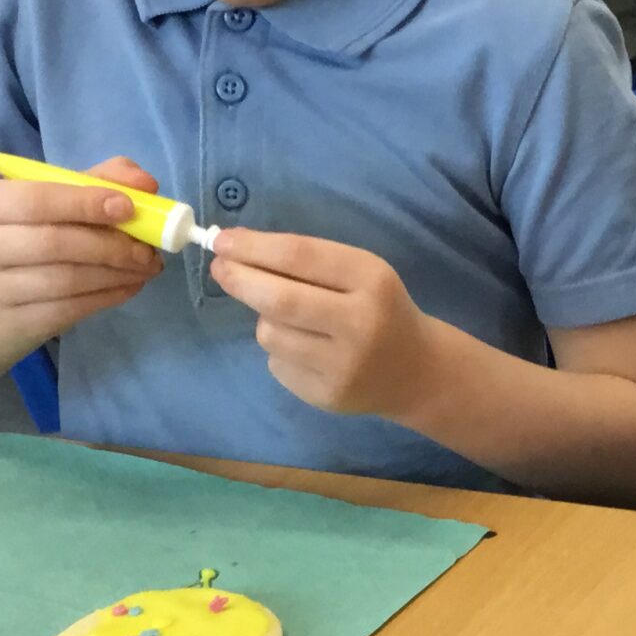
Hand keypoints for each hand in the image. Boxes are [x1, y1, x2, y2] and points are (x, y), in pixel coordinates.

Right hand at [0, 156, 163, 342]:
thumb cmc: (34, 230)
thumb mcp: (59, 196)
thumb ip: (101, 179)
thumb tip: (145, 183)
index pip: (34, 201)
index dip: (84, 203)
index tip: (128, 207)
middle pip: (52, 244)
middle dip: (109, 245)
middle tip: (148, 249)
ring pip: (65, 281)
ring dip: (116, 274)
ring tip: (147, 267)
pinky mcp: (16, 320)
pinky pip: (70, 309)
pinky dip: (108, 296)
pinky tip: (130, 285)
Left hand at [210, 230, 437, 416]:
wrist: (416, 371)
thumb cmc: (379, 308)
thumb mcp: (360, 274)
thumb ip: (306, 262)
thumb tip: (235, 250)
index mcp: (372, 280)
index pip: (300, 256)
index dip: (253, 247)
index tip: (222, 240)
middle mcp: (360, 324)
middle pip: (279, 300)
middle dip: (240, 280)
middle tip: (219, 268)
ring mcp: (343, 366)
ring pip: (271, 334)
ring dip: (265, 320)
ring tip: (294, 321)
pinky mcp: (327, 396)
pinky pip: (277, 364)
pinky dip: (281, 351)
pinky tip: (309, 352)